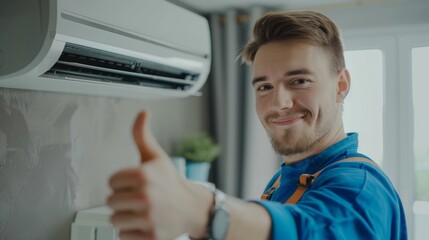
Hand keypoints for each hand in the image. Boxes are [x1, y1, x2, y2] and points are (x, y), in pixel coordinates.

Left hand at [107, 111, 211, 239]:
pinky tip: (145, 223)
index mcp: (142, 175)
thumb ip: (142, 135)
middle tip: (140, 198)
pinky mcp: (150, 236)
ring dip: (126, 217)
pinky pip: (124, 236)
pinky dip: (132, 232)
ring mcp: (148, 218)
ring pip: (115, 220)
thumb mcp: (156, 156)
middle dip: (123, 200)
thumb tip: (143, 112)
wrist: (192, 207)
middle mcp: (145, 196)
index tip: (136, 183)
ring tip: (141, 211)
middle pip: (110, 202)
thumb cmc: (170, 181)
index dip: (122, 183)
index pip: (110, 182)